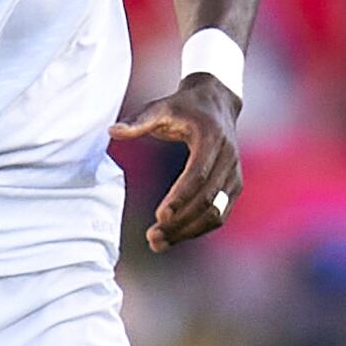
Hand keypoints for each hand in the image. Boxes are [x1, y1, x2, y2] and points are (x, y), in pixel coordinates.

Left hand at [114, 73, 244, 252]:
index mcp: (212, 139)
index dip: (180, 197)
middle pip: (207, 200)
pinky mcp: (234, 186)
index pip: (198, 175)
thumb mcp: (160, 108)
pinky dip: (199, 229)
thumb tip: (112, 131)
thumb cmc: (184, 107)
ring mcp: (234, 175)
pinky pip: (220, 214)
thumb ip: (138, 121)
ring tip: (158, 243)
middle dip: (180, 222)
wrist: (217, 103)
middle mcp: (228, 159)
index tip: (159, 216)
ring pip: (216, 213)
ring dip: (189, 232)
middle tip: (152, 237)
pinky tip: (174, 237)